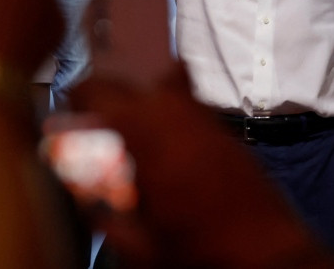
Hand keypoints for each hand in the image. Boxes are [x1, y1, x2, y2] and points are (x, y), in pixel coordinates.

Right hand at [72, 66, 333, 268]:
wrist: (269, 255)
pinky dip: (171, 113)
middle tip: (92, 122)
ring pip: (165, 82)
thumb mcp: (139, 246)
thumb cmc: (200, 252)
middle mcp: (175, 112)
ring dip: (141, 99)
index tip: (64, 111)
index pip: (97, 91)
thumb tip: (80, 195)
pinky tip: (167, 146)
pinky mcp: (226, 130)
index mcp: (146, 132)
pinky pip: (190, 103)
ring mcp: (205, 117)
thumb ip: (103, 216)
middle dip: (105, 98)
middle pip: (129, 82)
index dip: (74, 98)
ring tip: (131, 129)